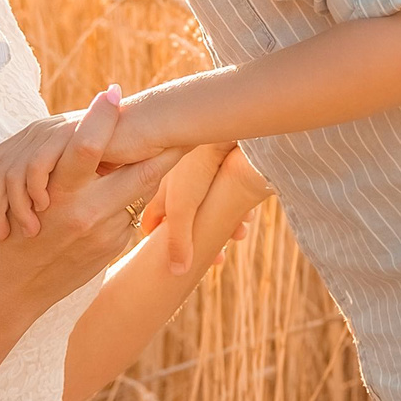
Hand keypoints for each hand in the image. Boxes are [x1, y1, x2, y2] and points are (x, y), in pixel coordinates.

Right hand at [0, 90, 183, 319]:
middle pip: (140, 173)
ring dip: (152, 169)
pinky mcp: (113, 248)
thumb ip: (53, 167)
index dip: (103, 118)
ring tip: (171, 146)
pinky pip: (130, 213)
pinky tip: (124, 191)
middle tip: (184, 126)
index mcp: (57, 194)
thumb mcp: (17, 193)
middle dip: (165, 148)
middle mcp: (85, 214)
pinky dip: (128, 197)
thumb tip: (84, 134)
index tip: (115, 93)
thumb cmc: (6, 230)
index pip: (86, 147)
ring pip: (142, 192)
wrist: (8, 288)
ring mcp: (104, 234)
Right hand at [139, 143, 272, 274]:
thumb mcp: (182, 208)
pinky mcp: (222, 163)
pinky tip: (249, 213)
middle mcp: (178, 181)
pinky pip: (228, 190)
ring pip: (208, 205)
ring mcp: (200, 171)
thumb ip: (177, 240)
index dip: (158, 241)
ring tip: (239, 234)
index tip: (166, 259)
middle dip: (200, 237)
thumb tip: (177, 274)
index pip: (151, 221)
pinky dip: (237, 205)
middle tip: (217, 255)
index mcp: (162, 192)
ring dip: (223, 223)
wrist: (226, 126)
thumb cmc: (197, 165)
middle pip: (185, 217)